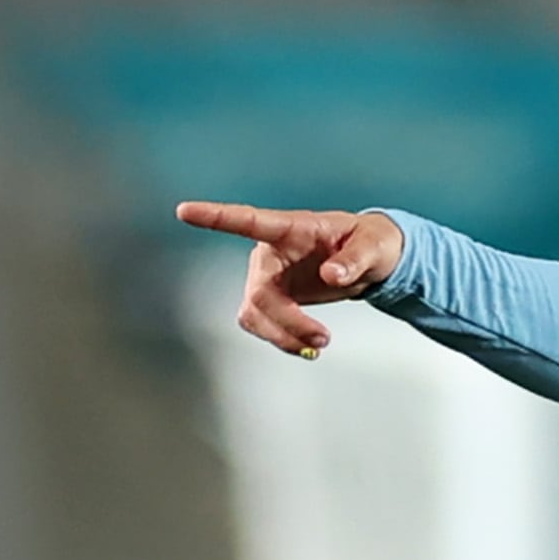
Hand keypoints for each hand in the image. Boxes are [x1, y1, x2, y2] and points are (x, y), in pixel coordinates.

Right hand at [176, 202, 406, 357]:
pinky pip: (264, 325)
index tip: (184, 211)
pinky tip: (307, 348)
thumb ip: (354, 260)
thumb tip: (331, 276)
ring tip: (320, 345)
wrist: (371, 261)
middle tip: (324, 339)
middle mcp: (270, 253)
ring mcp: (268, 277)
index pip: (248, 220)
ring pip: (254, 314)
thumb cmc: (372, 243)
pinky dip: (283, 341)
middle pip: (258, 294)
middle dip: (287, 322)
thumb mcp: (374, 247)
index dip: (216, 217)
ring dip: (282, 337)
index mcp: (290, 228)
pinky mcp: (273, 299)